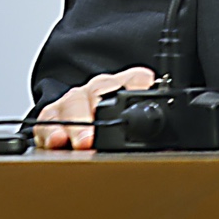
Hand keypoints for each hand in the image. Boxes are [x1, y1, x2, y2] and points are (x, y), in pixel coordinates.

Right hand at [31, 67, 154, 149]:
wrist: (93, 111)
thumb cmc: (122, 116)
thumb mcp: (145, 114)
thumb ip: (159, 123)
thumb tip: (171, 136)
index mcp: (126, 83)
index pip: (136, 78)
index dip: (137, 84)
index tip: (139, 92)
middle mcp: (98, 88)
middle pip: (95, 92)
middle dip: (92, 114)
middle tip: (91, 137)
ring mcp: (74, 101)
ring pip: (69, 104)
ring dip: (70, 124)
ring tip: (70, 141)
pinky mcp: (54, 116)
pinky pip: (47, 120)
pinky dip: (48, 131)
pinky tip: (54, 141)